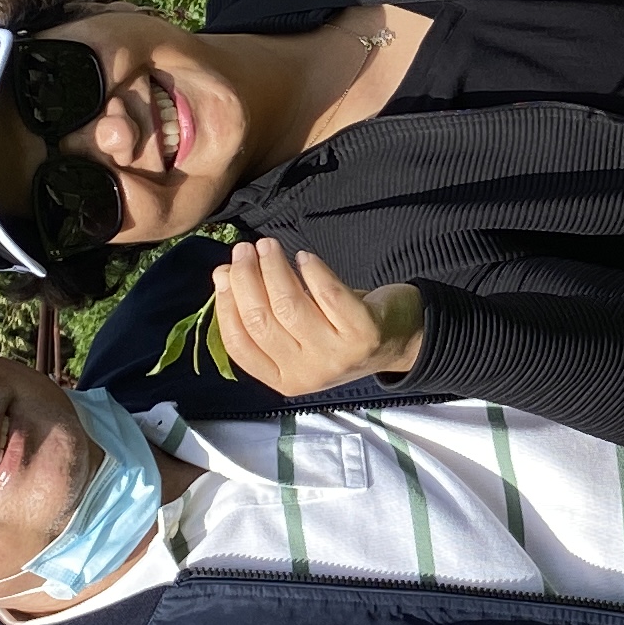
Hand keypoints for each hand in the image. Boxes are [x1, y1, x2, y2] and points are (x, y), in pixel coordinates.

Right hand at [209, 239, 425, 394]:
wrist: (400, 339)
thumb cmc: (337, 330)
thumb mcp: (295, 331)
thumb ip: (262, 310)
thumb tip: (223, 274)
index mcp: (282, 379)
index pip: (239, 344)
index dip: (227, 304)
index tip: (223, 271)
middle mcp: (306, 375)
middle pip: (261, 321)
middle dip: (247, 279)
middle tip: (245, 249)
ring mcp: (336, 358)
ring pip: (290, 306)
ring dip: (275, 268)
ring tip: (269, 245)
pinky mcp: (363, 335)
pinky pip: (329, 295)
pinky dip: (314, 271)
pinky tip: (306, 258)